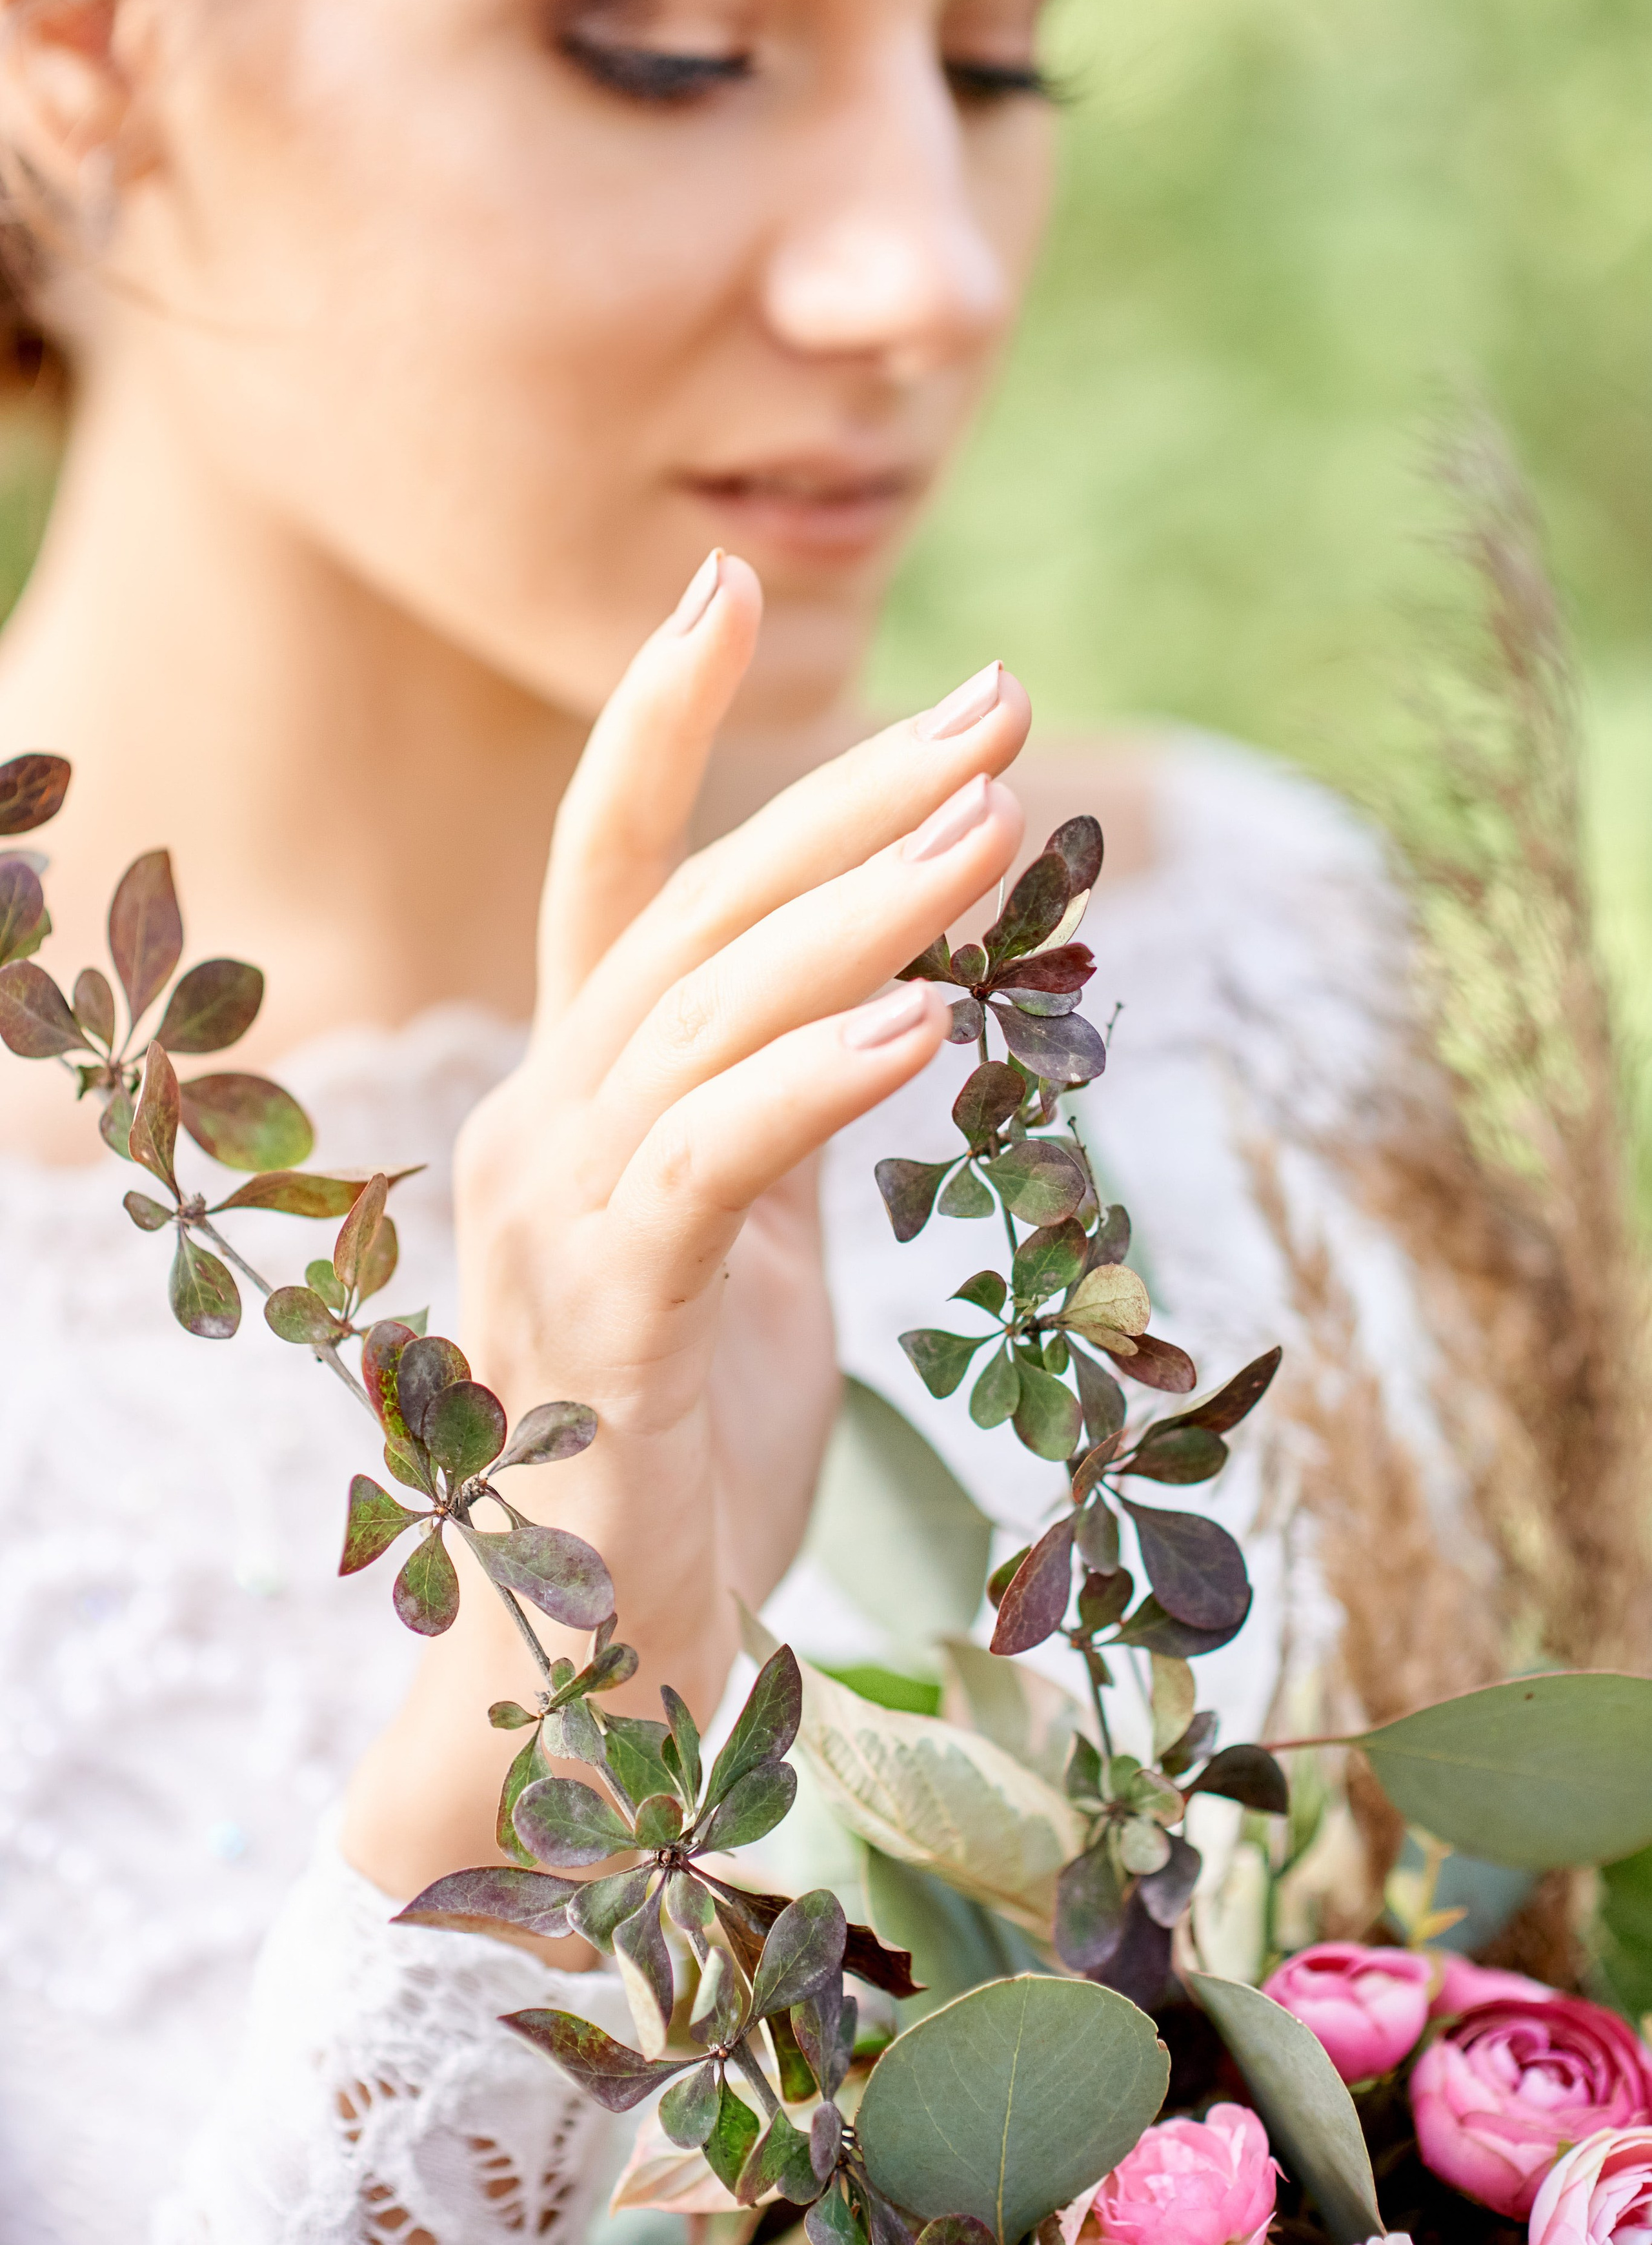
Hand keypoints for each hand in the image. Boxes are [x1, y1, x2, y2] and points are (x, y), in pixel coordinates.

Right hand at [344, 554, 1028, 1896]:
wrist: (610, 1654)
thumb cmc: (690, 1442)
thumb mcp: (755, 1242)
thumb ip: (779, 1112)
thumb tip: (879, 998)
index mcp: (577, 1097)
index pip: (608, 874)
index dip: (657, 724)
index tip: (724, 590)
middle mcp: (539, 1125)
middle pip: (689, 916)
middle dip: (842, 797)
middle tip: (992, 702)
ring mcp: (557, 1218)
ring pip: (704, 1015)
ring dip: (854, 911)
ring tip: (989, 823)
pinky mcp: (603, 1319)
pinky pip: (713, 1163)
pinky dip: (817, 1079)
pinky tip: (929, 1016)